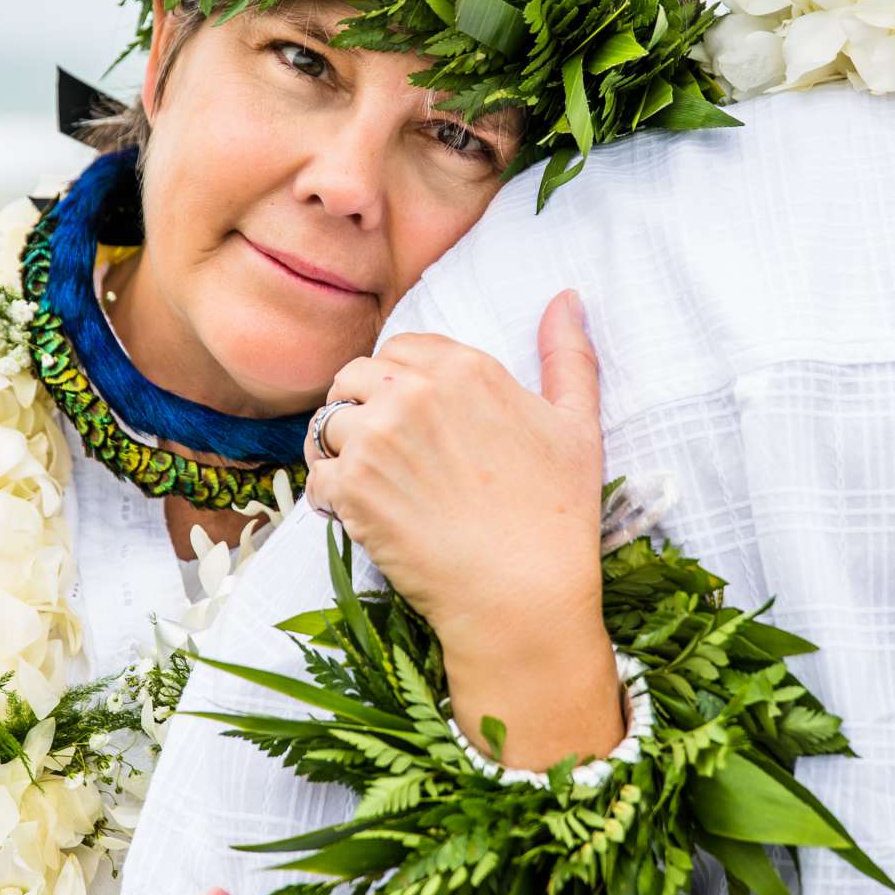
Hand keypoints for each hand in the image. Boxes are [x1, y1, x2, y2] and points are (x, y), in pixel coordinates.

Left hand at [305, 292, 623, 768]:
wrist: (524, 597)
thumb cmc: (558, 516)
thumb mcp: (577, 425)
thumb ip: (568, 355)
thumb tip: (567, 297)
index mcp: (464, 368)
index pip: (399, 349)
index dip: (399, 385)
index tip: (414, 422)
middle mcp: (413, 392)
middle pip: (352, 379)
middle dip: (361, 412)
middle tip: (388, 458)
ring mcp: (376, 439)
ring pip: (327, 426)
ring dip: (341, 455)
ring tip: (373, 489)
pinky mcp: (350, 489)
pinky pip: (317, 479)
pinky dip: (332, 501)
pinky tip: (365, 520)